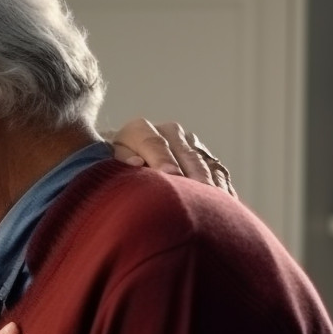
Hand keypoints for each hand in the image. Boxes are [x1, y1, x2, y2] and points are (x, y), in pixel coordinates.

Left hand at [106, 118, 235, 197]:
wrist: (120, 162)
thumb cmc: (108, 169)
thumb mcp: (105, 164)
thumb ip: (117, 162)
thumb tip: (135, 164)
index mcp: (139, 129)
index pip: (154, 143)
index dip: (162, 159)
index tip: (171, 175)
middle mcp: (168, 131)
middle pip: (186, 153)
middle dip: (194, 174)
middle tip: (201, 193)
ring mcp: (188, 143)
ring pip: (204, 162)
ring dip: (212, 182)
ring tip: (218, 202)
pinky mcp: (203, 156)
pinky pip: (217, 170)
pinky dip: (222, 186)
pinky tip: (227, 204)